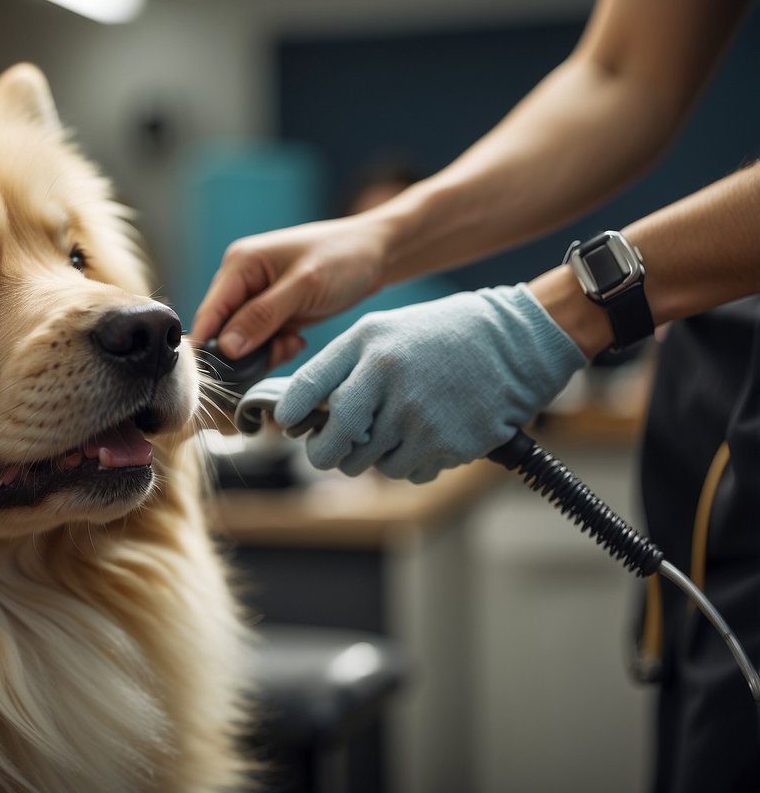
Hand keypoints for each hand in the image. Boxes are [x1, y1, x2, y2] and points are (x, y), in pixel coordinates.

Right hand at [191, 215, 391, 367]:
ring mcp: (257, 297)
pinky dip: (277, 348)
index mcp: (239, 264)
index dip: (210, 347)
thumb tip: (226, 348)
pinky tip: (297, 341)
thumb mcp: (304, 287)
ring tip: (292, 344)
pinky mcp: (274, 312)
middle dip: (245, 352)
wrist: (378, 254)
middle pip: (223, 330)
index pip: (209, 314)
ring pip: (243, 340)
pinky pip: (262, 341)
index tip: (222, 378)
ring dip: (264, 351)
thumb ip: (263, 316)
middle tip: (278, 353)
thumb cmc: (343, 259)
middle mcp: (241, 280)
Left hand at [268, 284, 587, 482]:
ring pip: (367, 464)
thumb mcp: (385, 331)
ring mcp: (417, 417)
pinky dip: (407, 463)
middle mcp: (386, 381)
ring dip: (371, 456)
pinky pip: (405, 472)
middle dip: (325, 453)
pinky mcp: (446, 444)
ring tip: (393, 428)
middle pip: (331, 445)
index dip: (288, 416)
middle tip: (332, 447)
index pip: (304, 392)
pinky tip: (424, 435)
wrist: (516, 342)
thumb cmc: (442, 336)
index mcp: (367, 346)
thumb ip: (343, 367)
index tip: (288, 425)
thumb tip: (302, 412)